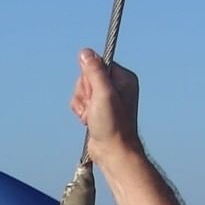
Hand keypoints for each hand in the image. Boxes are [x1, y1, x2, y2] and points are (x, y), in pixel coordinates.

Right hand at [69, 47, 142, 165]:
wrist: (112, 151)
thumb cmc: (113, 125)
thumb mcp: (103, 94)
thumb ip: (94, 71)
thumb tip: (85, 52)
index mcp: (124, 78)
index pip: (97, 64)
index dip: (90, 79)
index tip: (96, 94)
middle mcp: (117, 86)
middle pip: (87, 77)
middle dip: (85, 93)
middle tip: (94, 108)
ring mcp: (107, 98)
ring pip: (81, 90)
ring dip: (81, 104)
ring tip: (92, 117)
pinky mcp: (98, 109)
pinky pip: (80, 101)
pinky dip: (80, 111)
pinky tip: (88, 121)